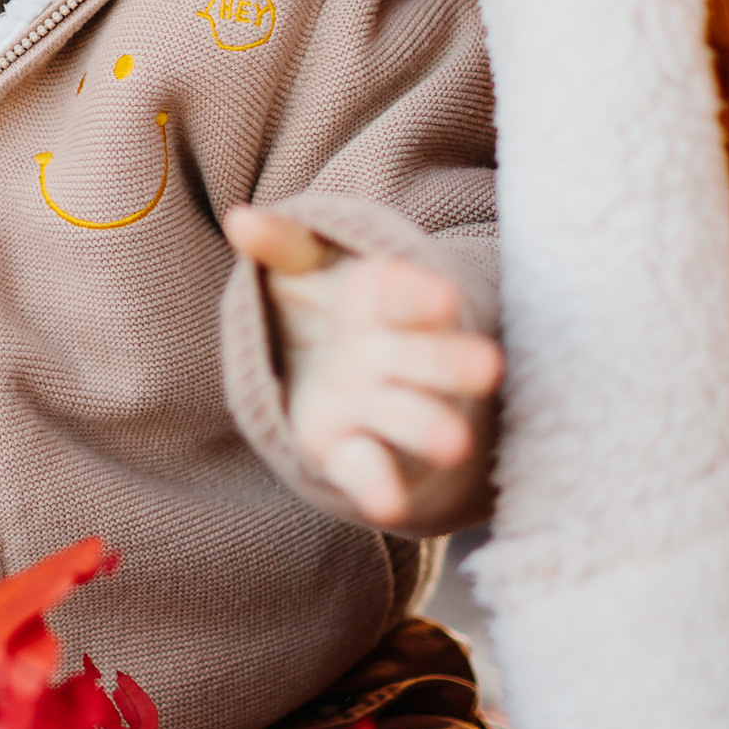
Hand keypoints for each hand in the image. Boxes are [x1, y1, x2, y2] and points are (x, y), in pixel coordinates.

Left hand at [225, 205, 502, 532]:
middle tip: (488, 367)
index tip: (440, 298)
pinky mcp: (353, 447)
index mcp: (389, 301)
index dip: (423, 297)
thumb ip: (282, 245)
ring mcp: (382, 405)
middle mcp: (399, 356)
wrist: (323, 358)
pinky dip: (378, 487)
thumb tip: (240, 221)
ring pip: (416, 416)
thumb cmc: (323, 298)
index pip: (413, 295)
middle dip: (455, 364)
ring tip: (454, 443)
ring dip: (430, 428)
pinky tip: (386, 507)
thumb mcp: (305, 263)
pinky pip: (369, 469)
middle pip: (433, 359)